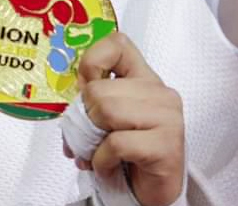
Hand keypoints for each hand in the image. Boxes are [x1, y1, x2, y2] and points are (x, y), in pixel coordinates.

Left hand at [69, 33, 183, 205]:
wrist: (153, 192)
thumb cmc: (129, 156)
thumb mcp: (107, 121)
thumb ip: (92, 102)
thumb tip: (70, 102)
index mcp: (144, 79)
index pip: (117, 45)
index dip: (91, 63)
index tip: (86, 87)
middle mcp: (159, 93)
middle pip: (100, 89)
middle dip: (86, 120)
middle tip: (91, 138)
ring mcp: (167, 117)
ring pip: (107, 111)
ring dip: (93, 142)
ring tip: (101, 153)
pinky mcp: (166, 144)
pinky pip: (116, 143)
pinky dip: (103, 161)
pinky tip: (112, 166)